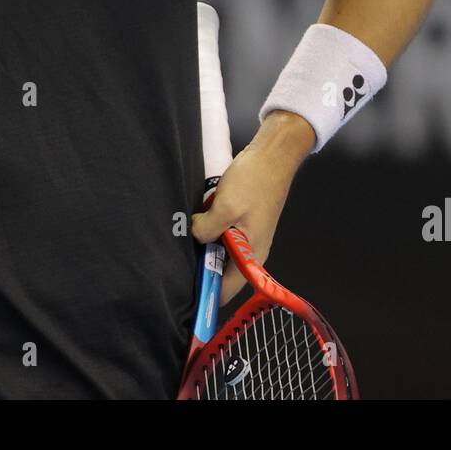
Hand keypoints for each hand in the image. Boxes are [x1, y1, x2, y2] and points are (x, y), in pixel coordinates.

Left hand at [191, 111, 315, 303]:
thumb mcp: (226, 207)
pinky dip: (209, 230)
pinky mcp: (241, 221)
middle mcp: (251, 251)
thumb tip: (195, 237)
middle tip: (177, 258)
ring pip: (219, 252)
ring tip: (186, 237)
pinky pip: (221, 235)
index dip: (205, 294)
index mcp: (252, 256)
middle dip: (201, 267)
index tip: (182, 291)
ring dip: (204, 246)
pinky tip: (198, 220)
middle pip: (221, 272)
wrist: (273, 156)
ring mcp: (246, 236)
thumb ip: (208, 229)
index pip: (225, 290)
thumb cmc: (255, 181)